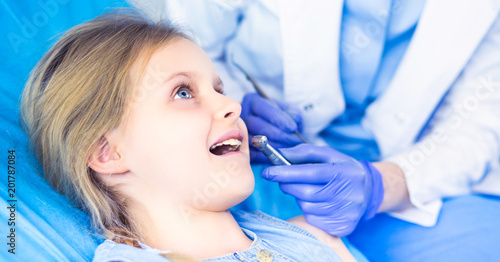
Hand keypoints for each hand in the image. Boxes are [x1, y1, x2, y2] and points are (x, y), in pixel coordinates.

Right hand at [240, 93, 302, 162]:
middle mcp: (243, 116)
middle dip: (278, 134)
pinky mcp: (242, 149)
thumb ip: (293, 112)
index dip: (277, 118)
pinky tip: (280, 155)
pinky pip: (252, 154)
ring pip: (254, 139)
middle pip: (256, 124)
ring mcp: (240, 133)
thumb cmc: (284, 120)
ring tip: (291, 148)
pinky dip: (267, 155)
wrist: (279, 133)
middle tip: (295, 140)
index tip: (293, 127)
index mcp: (253, 101)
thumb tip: (295, 118)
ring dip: (275, 146)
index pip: (262, 107)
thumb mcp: (289, 111)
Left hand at [261, 144, 383, 236]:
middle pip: (305, 192)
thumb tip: (279, 153)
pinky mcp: (342, 227)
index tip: (268, 172)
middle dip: (288, 185)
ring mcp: (345, 213)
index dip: (286, 173)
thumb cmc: (342, 169)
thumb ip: (304, 152)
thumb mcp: (328, 155)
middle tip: (283, 180)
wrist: (368, 191)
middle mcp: (347, 194)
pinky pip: (313, 220)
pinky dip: (309, 210)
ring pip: (307, 207)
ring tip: (310, 190)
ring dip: (300, 198)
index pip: (309, 173)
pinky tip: (318, 203)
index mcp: (343, 172)